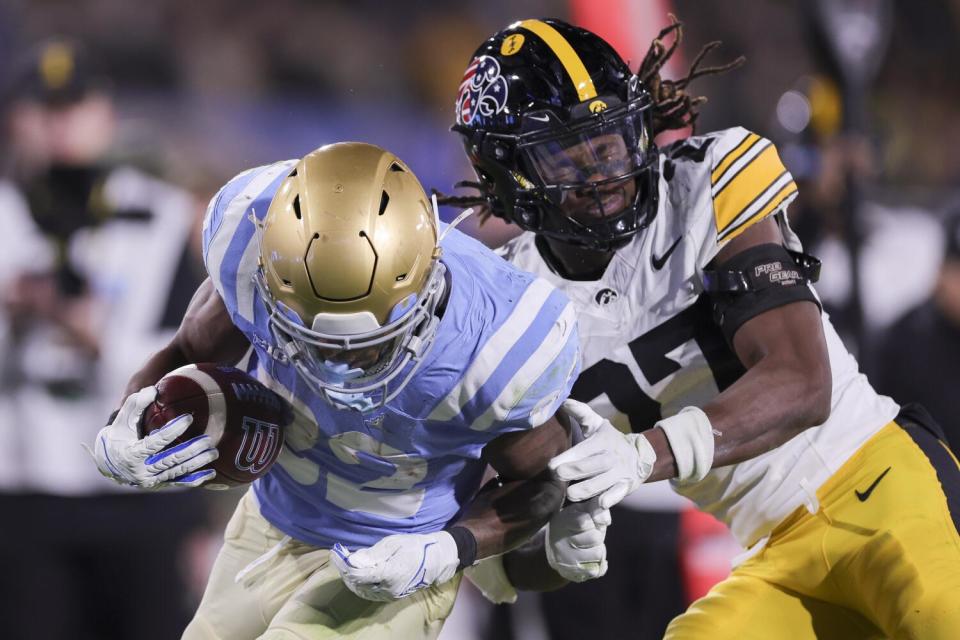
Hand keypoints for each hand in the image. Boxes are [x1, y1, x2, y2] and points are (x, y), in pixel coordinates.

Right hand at [85, 387, 218, 487]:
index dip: (172, 430)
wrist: (110, 462)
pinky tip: (211, 473)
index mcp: (131, 453)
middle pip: (170, 459)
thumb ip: (137, 403)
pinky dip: (195, 479)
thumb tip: (153, 390)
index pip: (155, 442)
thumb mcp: (123, 418)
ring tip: (213, 452)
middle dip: (191, 450)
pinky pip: (179, 482)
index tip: (188, 418)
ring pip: (178, 471)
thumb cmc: (120, 434)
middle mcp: (141, 470)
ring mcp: (151, 479)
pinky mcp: (159, 484)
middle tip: (208, 439)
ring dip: (197, 463)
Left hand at [331, 531, 458, 600]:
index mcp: (390, 574)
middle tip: (339, 557)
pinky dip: (359, 584)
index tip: (335, 554)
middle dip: (345, 571)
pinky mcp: (390, 597)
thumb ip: (372, 554)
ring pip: (361, 590)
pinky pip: (369, 593)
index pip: (358, 574)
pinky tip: (357, 573)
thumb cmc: (414, 547)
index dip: (344, 565)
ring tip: (346, 564)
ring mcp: (389, 595)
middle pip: (357, 584)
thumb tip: (353, 560)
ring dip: (351, 578)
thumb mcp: (393, 544)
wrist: (434, 560)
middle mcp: (388, 589)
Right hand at [546, 497, 611, 581]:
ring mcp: (566, 561)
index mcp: (560, 523)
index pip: (584, 522)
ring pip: (598, 554)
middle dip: (597, 535)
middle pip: (595, 538)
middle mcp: (560, 543)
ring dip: (599, 549)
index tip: (589, 520)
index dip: (593, 520)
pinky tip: (591, 558)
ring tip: (590, 546)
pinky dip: (599, 564)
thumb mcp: (580, 510)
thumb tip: (605, 519)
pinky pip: (597, 571)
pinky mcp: (573, 575)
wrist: (555, 548)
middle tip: (590, 534)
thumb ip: (594, 507)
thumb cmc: (572, 523)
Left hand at [549, 399, 655, 507]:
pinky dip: (609, 499)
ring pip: (601, 483)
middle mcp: (612, 457)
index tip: (551, 465)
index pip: (583, 450)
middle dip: (573, 471)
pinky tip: (600, 504)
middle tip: (557, 475)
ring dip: (585, 490)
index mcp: (603, 441)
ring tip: (570, 494)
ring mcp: (620, 473)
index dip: (567, 458)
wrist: (641, 455)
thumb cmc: (609, 440)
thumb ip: (581, 413)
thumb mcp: (597, 425)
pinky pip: (617, 495)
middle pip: (591, 466)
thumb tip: (564, 400)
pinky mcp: (626, 487)